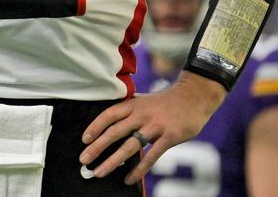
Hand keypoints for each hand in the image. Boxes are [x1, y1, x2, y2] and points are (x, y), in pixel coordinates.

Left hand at [79, 72, 225, 184]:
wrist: (194, 97)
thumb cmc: (166, 102)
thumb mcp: (144, 101)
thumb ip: (130, 111)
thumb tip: (111, 123)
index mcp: (133, 104)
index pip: (109, 115)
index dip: (95, 127)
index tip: (84, 140)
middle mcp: (141, 114)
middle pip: (114, 132)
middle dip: (97, 147)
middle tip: (84, 160)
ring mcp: (155, 126)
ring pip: (130, 146)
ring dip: (113, 161)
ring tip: (99, 172)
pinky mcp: (169, 137)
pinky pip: (151, 156)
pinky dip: (139, 169)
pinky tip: (129, 179)